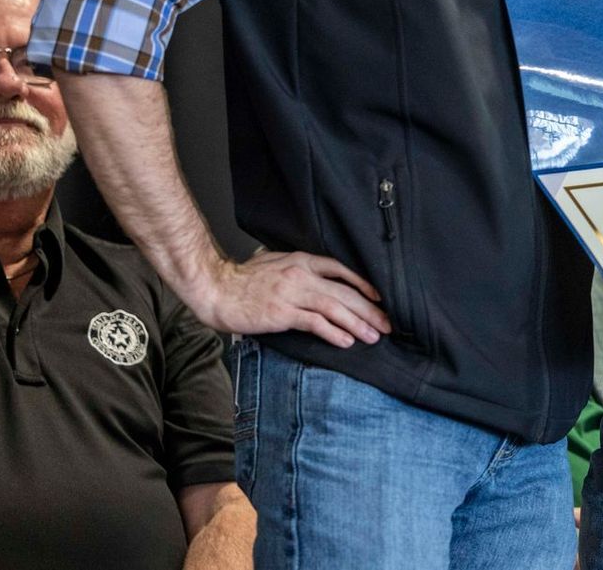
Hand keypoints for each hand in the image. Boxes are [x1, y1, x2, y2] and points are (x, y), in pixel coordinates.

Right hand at [191, 249, 390, 348]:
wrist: (216, 290)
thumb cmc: (242, 280)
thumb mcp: (274, 262)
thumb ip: (296, 267)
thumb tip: (315, 277)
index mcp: (301, 261)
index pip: (341, 270)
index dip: (363, 284)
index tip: (378, 298)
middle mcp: (301, 275)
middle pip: (344, 292)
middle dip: (369, 310)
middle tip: (386, 324)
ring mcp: (292, 293)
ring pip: (334, 308)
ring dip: (357, 323)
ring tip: (374, 336)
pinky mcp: (282, 313)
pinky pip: (315, 322)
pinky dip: (334, 332)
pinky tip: (347, 341)